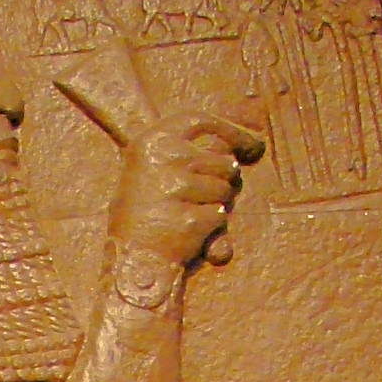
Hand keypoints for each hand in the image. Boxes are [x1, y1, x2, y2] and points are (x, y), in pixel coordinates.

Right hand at [109, 110, 263, 270]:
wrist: (131, 260)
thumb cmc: (144, 214)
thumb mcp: (149, 171)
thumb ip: (183, 154)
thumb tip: (237, 156)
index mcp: (152, 141)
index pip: (200, 121)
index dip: (229, 131)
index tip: (250, 144)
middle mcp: (164, 158)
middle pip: (223, 160)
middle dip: (225, 179)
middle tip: (206, 197)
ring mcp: (176, 188)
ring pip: (225, 189)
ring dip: (218, 204)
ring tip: (189, 214)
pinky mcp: (190, 218)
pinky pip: (219, 217)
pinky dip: (212, 228)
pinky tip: (189, 233)